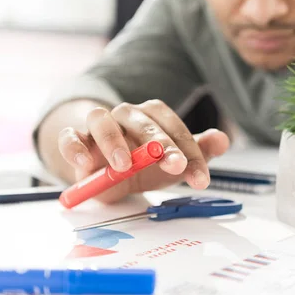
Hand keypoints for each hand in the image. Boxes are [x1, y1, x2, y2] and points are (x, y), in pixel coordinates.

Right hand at [56, 99, 229, 202]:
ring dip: (113, 140)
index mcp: (154, 116)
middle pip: (143, 121)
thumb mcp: (174, 161)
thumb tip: (224, 139)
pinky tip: (86, 163)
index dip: (190, 152)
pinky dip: (75, 147)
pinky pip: (70, 137)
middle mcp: (127, 115)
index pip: (174, 127)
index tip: (201, 179)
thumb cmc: (145, 163)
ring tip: (124, 165)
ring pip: (102, 119)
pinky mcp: (76, 141)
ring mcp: (100, 126)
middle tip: (175, 166)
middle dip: (161, 144)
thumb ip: (199, 151)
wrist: (108, 173)